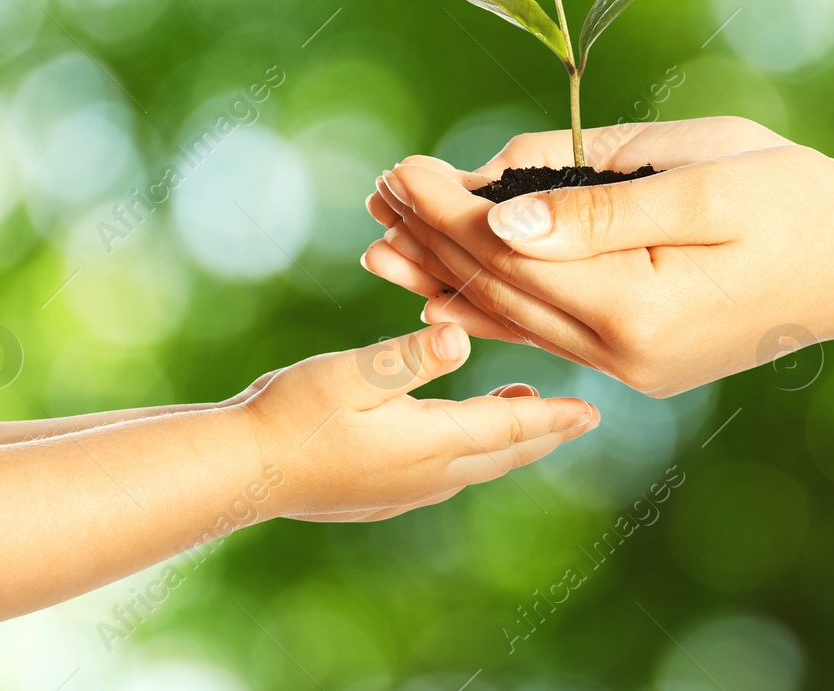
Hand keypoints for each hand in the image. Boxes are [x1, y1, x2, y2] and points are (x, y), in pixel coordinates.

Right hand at [239, 324, 598, 521]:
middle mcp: (426, 475)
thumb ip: (407, 356)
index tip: (593, 411)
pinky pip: (443, 473)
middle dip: (544, 432)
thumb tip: (461, 337)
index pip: (510, 428)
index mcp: (430, 442)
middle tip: (580, 418)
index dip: (554, 417)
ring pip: (475, 464)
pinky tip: (456, 438)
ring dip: (507, 440)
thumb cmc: (290, 413)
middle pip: (503, 452)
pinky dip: (469, 451)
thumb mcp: (350, 373)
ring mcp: (402, 491)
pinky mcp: (378, 496)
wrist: (239, 470)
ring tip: (526, 412)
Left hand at [364, 125, 833, 395]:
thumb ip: (596, 207)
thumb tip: (498, 220)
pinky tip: (449, 290)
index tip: (396, 166)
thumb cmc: (798, 200)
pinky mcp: (641, 360)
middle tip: (374, 189)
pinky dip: (495, 304)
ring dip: (447, 275)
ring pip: (515, 319)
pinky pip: (549, 332)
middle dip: (431, 239)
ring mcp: (632, 368)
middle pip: (498, 294)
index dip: (444, 211)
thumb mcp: (701, 182)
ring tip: (382, 240)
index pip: (508, 258)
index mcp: (636, 307)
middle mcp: (623, 355)